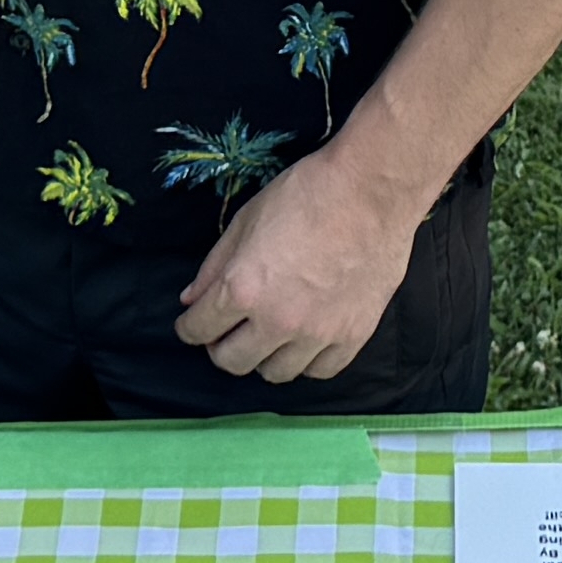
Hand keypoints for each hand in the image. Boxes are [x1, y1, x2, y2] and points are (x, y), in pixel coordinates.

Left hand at [171, 141, 429, 385]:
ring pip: (275, 373)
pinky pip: (319, 370)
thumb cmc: (307, 194)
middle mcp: (277, 321)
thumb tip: (192, 299)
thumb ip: (214, 266)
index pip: (198, 329)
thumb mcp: (246, 221)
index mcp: (243, 289)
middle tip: (228, 330)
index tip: (192, 323)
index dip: (189, 326)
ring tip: (269, 334)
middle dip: (220, 347)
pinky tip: (305, 340)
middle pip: (232, 362)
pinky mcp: (353, 336)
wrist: (372, 189)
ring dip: (264, 356)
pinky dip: (306, 360)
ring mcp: (318, 333)